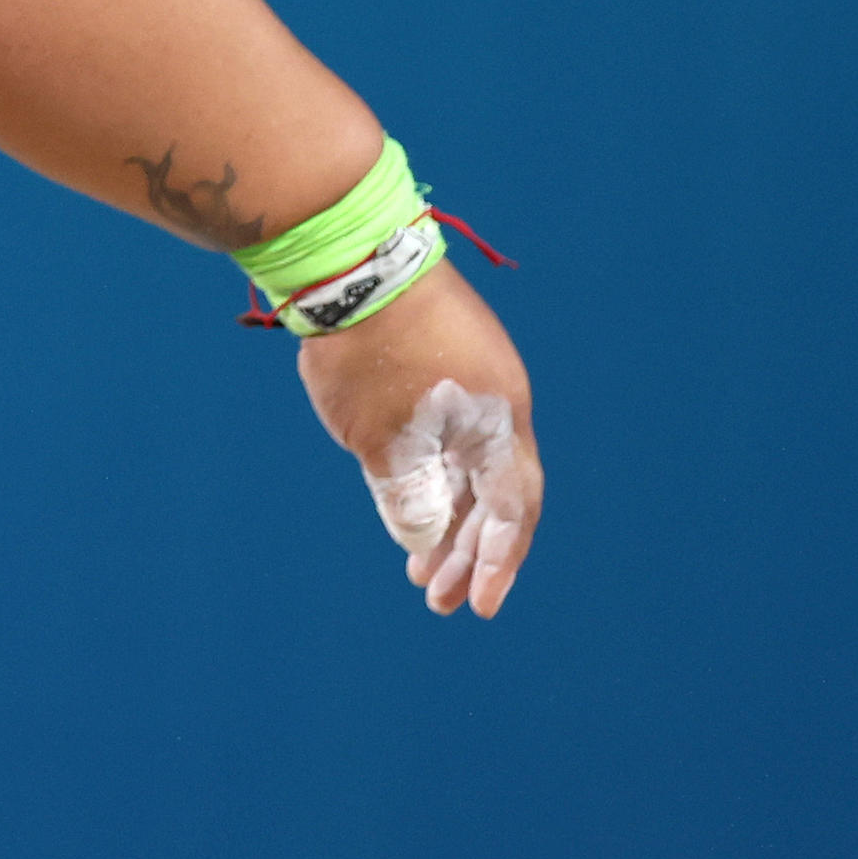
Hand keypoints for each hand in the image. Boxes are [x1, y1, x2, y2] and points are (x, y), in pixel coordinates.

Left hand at [295, 261, 541, 616]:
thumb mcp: (383, 440)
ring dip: (445, 513)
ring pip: (467, 461)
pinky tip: (402, 497)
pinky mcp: (439, 353)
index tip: (473, 608)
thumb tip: (424, 540)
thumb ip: (410, 498)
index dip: (494, 563)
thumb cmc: (367, 350)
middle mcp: (497, 396)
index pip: (511, 508)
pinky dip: (429, 468)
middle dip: (467, 548)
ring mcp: (470, 370)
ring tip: (415, 563)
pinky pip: (447, 429)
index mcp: (499, 419)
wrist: (346, 251)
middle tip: (434, 597)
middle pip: (493, 491)